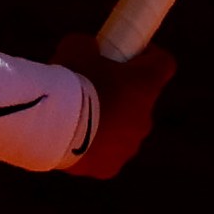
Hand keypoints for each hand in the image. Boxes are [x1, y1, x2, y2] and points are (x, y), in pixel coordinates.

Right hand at [53, 31, 175, 180]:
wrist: (50, 124)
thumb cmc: (67, 80)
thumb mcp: (76, 47)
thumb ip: (89, 46)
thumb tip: (89, 49)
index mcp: (146, 84)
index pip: (164, 63)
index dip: (148, 56)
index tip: (129, 52)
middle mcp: (145, 118)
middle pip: (140, 101)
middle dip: (121, 93)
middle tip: (92, 86)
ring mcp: (129, 146)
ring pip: (123, 131)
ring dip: (108, 123)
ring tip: (76, 117)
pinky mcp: (110, 167)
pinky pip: (105, 154)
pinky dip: (92, 148)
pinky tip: (71, 139)